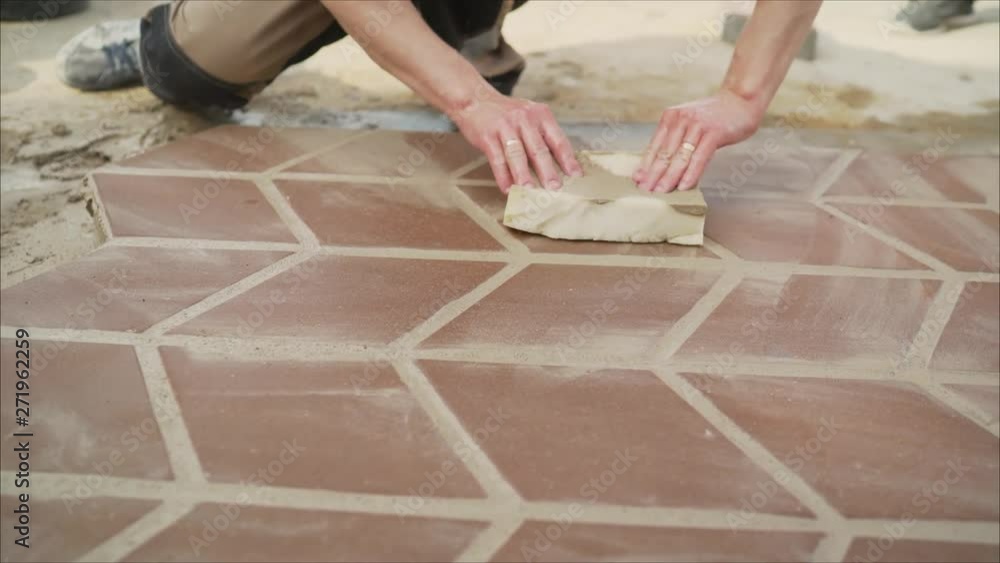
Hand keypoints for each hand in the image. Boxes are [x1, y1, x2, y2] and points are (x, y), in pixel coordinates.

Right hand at [451, 90, 581, 193]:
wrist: (475, 100)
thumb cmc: (507, 115)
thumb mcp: (529, 118)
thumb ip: (542, 138)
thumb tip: (559, 167)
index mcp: (540, 115)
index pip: (558, 140)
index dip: (568, 159)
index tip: (576, 175)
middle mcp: (524, 119)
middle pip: (538, 149)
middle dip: (548, 171)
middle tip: (555, 188)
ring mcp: (505, 127)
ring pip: (517, 154)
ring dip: (524, 174)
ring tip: (530, 191)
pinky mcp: (488, 135)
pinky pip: (497, 159)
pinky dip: (503, 176)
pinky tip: (507, 189)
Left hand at [633, 89, 762, 192]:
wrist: (741, 100)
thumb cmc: (713, 117)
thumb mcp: (688, 123)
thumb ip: (674, 139)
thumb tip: (658, 165)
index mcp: (671, 117)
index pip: (654, 146)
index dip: (645, 165)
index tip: (637, 181)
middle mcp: (681, 119)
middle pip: (664, 153)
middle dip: (653, 174)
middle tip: (645, 190)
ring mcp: (697, 125)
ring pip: (680, 157)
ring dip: (669, 177)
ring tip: (660, 192)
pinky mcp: (714, 132)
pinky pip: (699, 157)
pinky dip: (691, 173)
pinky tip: (683, 186)